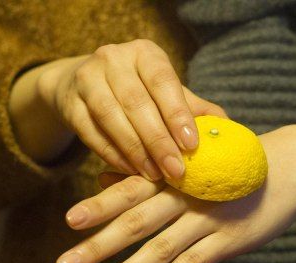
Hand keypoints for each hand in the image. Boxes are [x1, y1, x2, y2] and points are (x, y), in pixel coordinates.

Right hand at [34, 39, 225, 179]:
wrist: (83, 85)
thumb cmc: (137, 91)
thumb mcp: (165, 93)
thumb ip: (193, 109)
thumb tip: (226, 130)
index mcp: (144, 53)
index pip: (163, 81)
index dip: (177, 113)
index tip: (192, 145)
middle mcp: (113, 58)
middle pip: (136, 102)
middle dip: (158, 140)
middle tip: (176, 171)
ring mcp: (87, 79)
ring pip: (110, 117)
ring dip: (134, 150)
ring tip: (154, 176)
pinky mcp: (69, 103)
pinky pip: (91, 133)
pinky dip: (112, 154)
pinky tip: (130, 171)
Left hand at [55, 126, 295, 262]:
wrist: (293, 166)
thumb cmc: (231, 165)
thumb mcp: (192, 161)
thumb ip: (149, 174)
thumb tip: (102, 178)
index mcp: (175, 173)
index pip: (130, 190)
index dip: (99, 205)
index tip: (68, 221)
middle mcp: (188, 195)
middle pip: (136, 222)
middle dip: (98, 246)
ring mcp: (211, 219)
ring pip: (162, 248)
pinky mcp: (233, 240)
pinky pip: (197, 262)